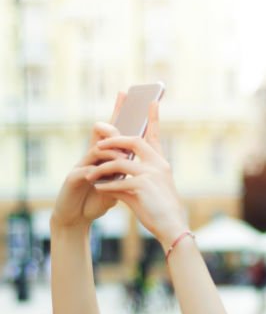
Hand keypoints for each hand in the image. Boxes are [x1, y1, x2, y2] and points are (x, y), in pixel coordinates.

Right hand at [51, 92, 129, 229]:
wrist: (76, 219)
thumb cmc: (96, 201)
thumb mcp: (116, 186)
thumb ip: (127, 173)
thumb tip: (145, 162)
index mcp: (103, 157)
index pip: (112, 131)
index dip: (117, 112)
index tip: (125, 94)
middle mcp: (90, 157)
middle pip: (101, 134)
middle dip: (113, 127)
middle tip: (126, 128)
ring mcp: (81, 166)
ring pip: (96, 151)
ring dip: (112, 153)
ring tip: (125, 160)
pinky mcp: (73, 179)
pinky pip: (85, 171)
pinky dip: (97, 172)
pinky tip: (104, 175)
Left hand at [86, 100, 188, 248]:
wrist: (172, 226)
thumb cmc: (161, 211)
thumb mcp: (151, 190)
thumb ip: (135, 178)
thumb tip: (115, 178)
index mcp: (161, 163)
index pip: (154, 136)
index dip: (153, 118)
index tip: (151, 101)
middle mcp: (157, 165)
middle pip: (133, 142)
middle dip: (113, 141)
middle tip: (97, 145)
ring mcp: (150, 174)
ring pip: (119, 162)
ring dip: (102, 168)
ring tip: (90, 174)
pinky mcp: (141, 187)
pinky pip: (116, 182)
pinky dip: (105, 185)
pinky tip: (98, 189)